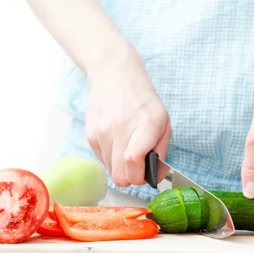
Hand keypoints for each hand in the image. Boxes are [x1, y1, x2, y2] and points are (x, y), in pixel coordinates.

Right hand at [85, 55, 170, 187]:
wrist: (114, 74)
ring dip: (121, 167)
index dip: (141, 176)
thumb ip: (161, 150)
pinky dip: (111, 157)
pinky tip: (117, 141)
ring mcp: (102, 131)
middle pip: (121, 175)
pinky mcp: (90, 134)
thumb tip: (155, 176)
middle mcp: (121, 128)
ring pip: (110, 171)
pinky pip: (102, 159)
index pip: (134, 162)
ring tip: (127, 148)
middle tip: (139, 167)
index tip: (147, 173)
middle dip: (132, 178)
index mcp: (146, 124)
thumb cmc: (142, 100)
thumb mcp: (163, 121)